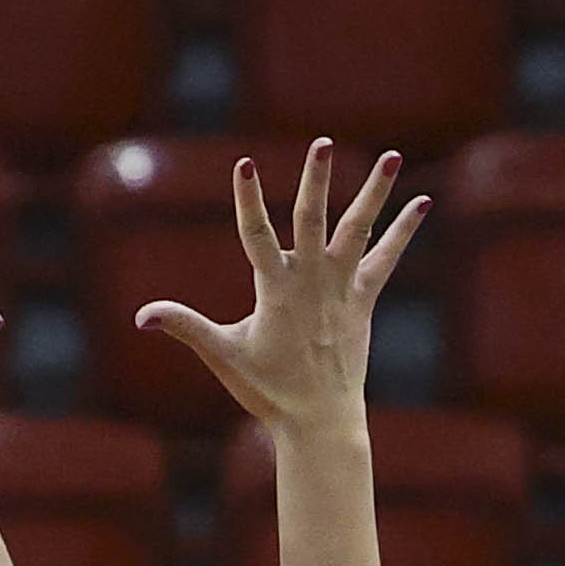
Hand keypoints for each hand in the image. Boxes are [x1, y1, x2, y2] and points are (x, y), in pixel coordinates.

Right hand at [135, 141, 423, 435]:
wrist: (318, 421)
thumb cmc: (267, 390)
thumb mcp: (223, 355)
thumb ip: (185, 326)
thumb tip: (142, 316)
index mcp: (275, 289)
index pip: (256, 233)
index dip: (248, 198)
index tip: (244, 164)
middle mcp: (311, 280)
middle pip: (312, 219)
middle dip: (316, 180)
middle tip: (321, 144)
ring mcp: (341, 288)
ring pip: (359, 230)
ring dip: (375, 192)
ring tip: (393, 155)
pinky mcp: (364, 300)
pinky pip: (388, 259)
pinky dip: (404, 231)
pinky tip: (422, 202)